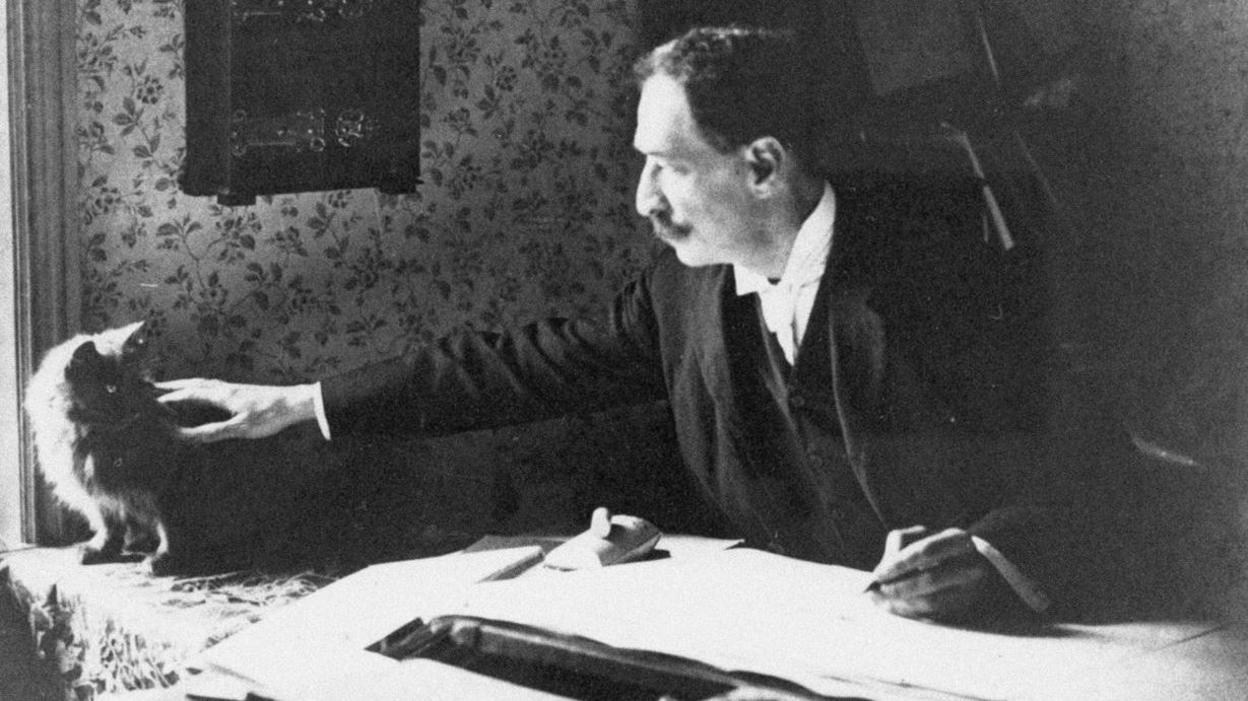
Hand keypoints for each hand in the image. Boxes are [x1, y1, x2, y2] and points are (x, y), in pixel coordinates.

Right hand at [154, 378, 318, 442]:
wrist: (296, 403)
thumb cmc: (269, 415)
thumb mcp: (239, 429)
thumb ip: (210, 433)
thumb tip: (182, 435)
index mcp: (220, 394)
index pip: (185, 394)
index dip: (165, 399)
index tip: (144, 402)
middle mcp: (223, 388)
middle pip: (190, 384)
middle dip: (168, 387)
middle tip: (147, 388)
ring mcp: (231, 388)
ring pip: (200, 383)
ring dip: (182, 385)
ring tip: (168, 389)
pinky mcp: (239, 392)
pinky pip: (210, 386)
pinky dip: (197, 387)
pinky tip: (201, 393)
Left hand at [867, 526, 1000, 620]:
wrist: (966, 563)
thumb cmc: (933, 547)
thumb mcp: (917, 538)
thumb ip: (897, 550)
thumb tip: (877, 576)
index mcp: (958, 539)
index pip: (927, 551)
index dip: (900, 563)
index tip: (878, 575)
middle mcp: (971, 565)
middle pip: (931, 580)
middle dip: (899, 588)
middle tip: (877, 592)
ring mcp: (970, 589)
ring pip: (932, 600)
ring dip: (902, 601)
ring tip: (881, 599)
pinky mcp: (964, 606)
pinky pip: (933, 612)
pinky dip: (910, 609)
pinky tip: (896, 604)